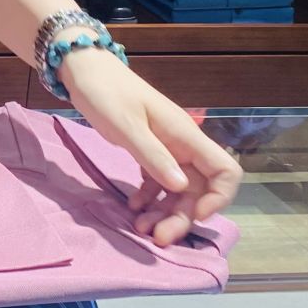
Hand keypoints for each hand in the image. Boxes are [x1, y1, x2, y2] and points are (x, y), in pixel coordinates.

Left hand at [58, 49, 241, 247]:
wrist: (82, 69)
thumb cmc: (106, 93)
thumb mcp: (126, 126)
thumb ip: (152, 156)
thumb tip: (181, 188)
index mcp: (185, 136)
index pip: (224, 170)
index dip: (219, 197)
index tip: (195, 214)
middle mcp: (181, 145)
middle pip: (198, 190)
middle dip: (182, 217)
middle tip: (157, 238)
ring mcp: (165, 149)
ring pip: (177, 190)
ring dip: (164, 213)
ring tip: (140, 229)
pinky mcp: (147, 151)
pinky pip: (157, 182)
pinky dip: (149, 199)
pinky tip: (132, 208)